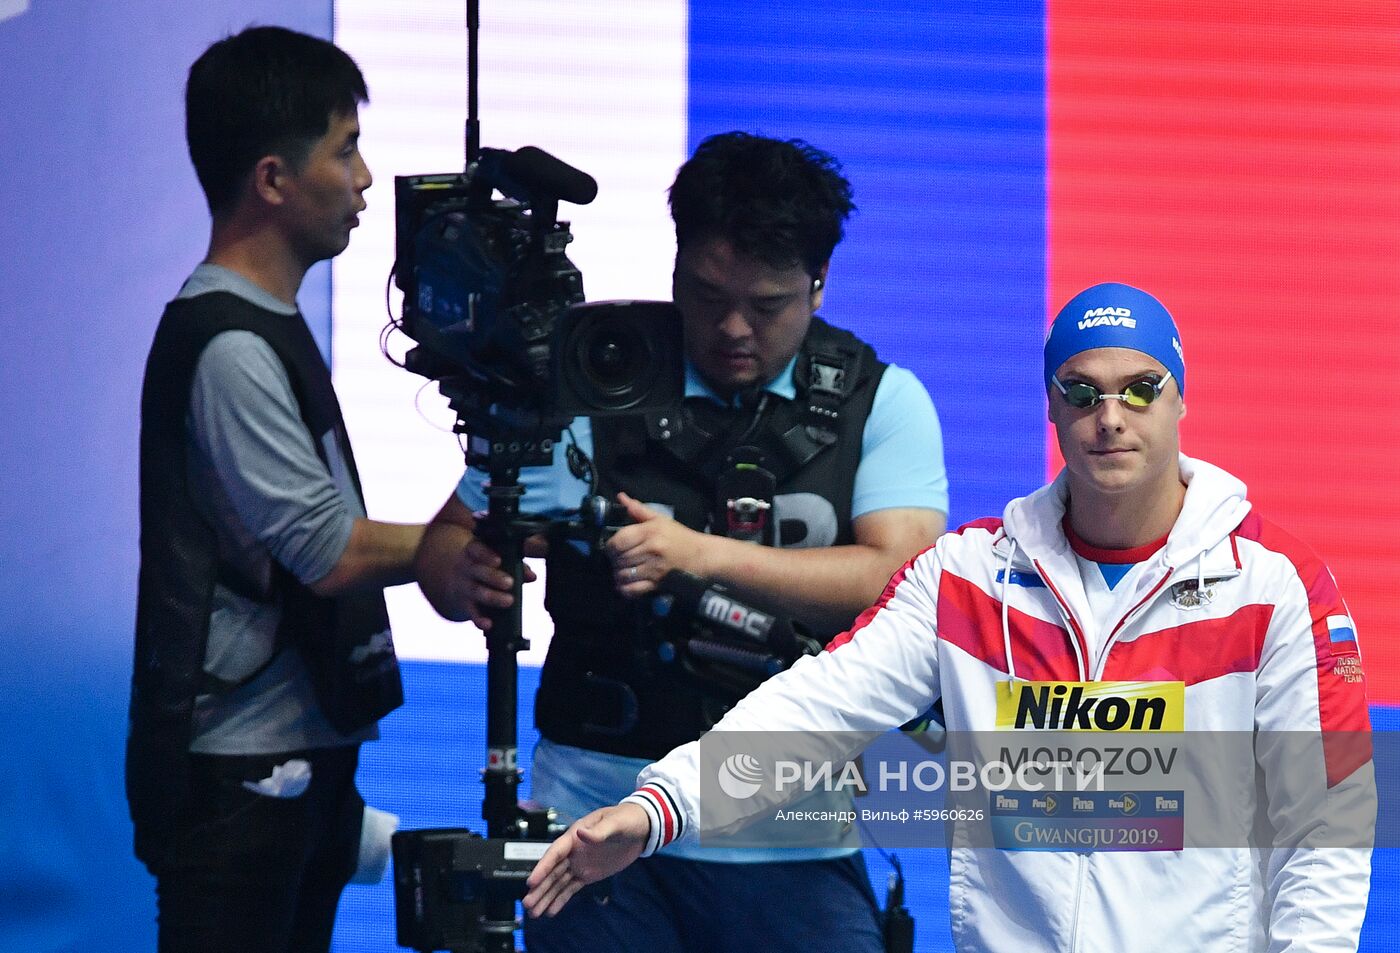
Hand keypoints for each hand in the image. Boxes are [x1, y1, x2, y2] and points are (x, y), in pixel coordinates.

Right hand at [439, 531, 546, 630]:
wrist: (456, 582)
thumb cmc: (485, 567)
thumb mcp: (497, 560)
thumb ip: (516, 566)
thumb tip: (532, 576)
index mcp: (473, 552)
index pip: (475, 549)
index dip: (485, 554)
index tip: (498, 561)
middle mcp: (466, 568)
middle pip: (477, 571)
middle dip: (493, 577)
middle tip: (510, 583)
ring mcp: (463, 586)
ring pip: (475, 591)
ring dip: (492, 597)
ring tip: (509, 601)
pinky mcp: (463, 604)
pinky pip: (470, 611)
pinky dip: (478, 619)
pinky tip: (488, 624)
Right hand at [523, 804, 650, 917]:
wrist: (641, 828)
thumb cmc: (626, 819)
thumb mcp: (614, 823)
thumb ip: (598, 831)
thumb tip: (580, 832)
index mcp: (575, 836)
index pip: (554, 853)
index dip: (542, 867)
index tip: (531, 882)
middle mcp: (573, 851)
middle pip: (552, 872)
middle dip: (539, 888)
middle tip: (527, 904)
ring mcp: (579, 864)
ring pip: (558, 883)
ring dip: (546, 896)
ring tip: (534, 913)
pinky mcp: (588, 874)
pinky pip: (571, 888)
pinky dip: (561, 900)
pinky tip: (551, 911)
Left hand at [604, 493, 713, 597]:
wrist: (701, 556)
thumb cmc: (679, 537)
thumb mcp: (660, 520)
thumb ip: (638, 510)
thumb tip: (621, 497)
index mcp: (650, 532)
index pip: (619, 541)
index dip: (610, 546)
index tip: (612, 547)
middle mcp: (651, 550)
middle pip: (619, 558)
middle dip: (613, 560)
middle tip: (617, 559)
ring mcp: (654, 569)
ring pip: (623, 575)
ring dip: (617, 574)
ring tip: (621, 570)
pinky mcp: (657, 584)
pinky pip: (633, 590)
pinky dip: (624, 589)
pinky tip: (623, 584)